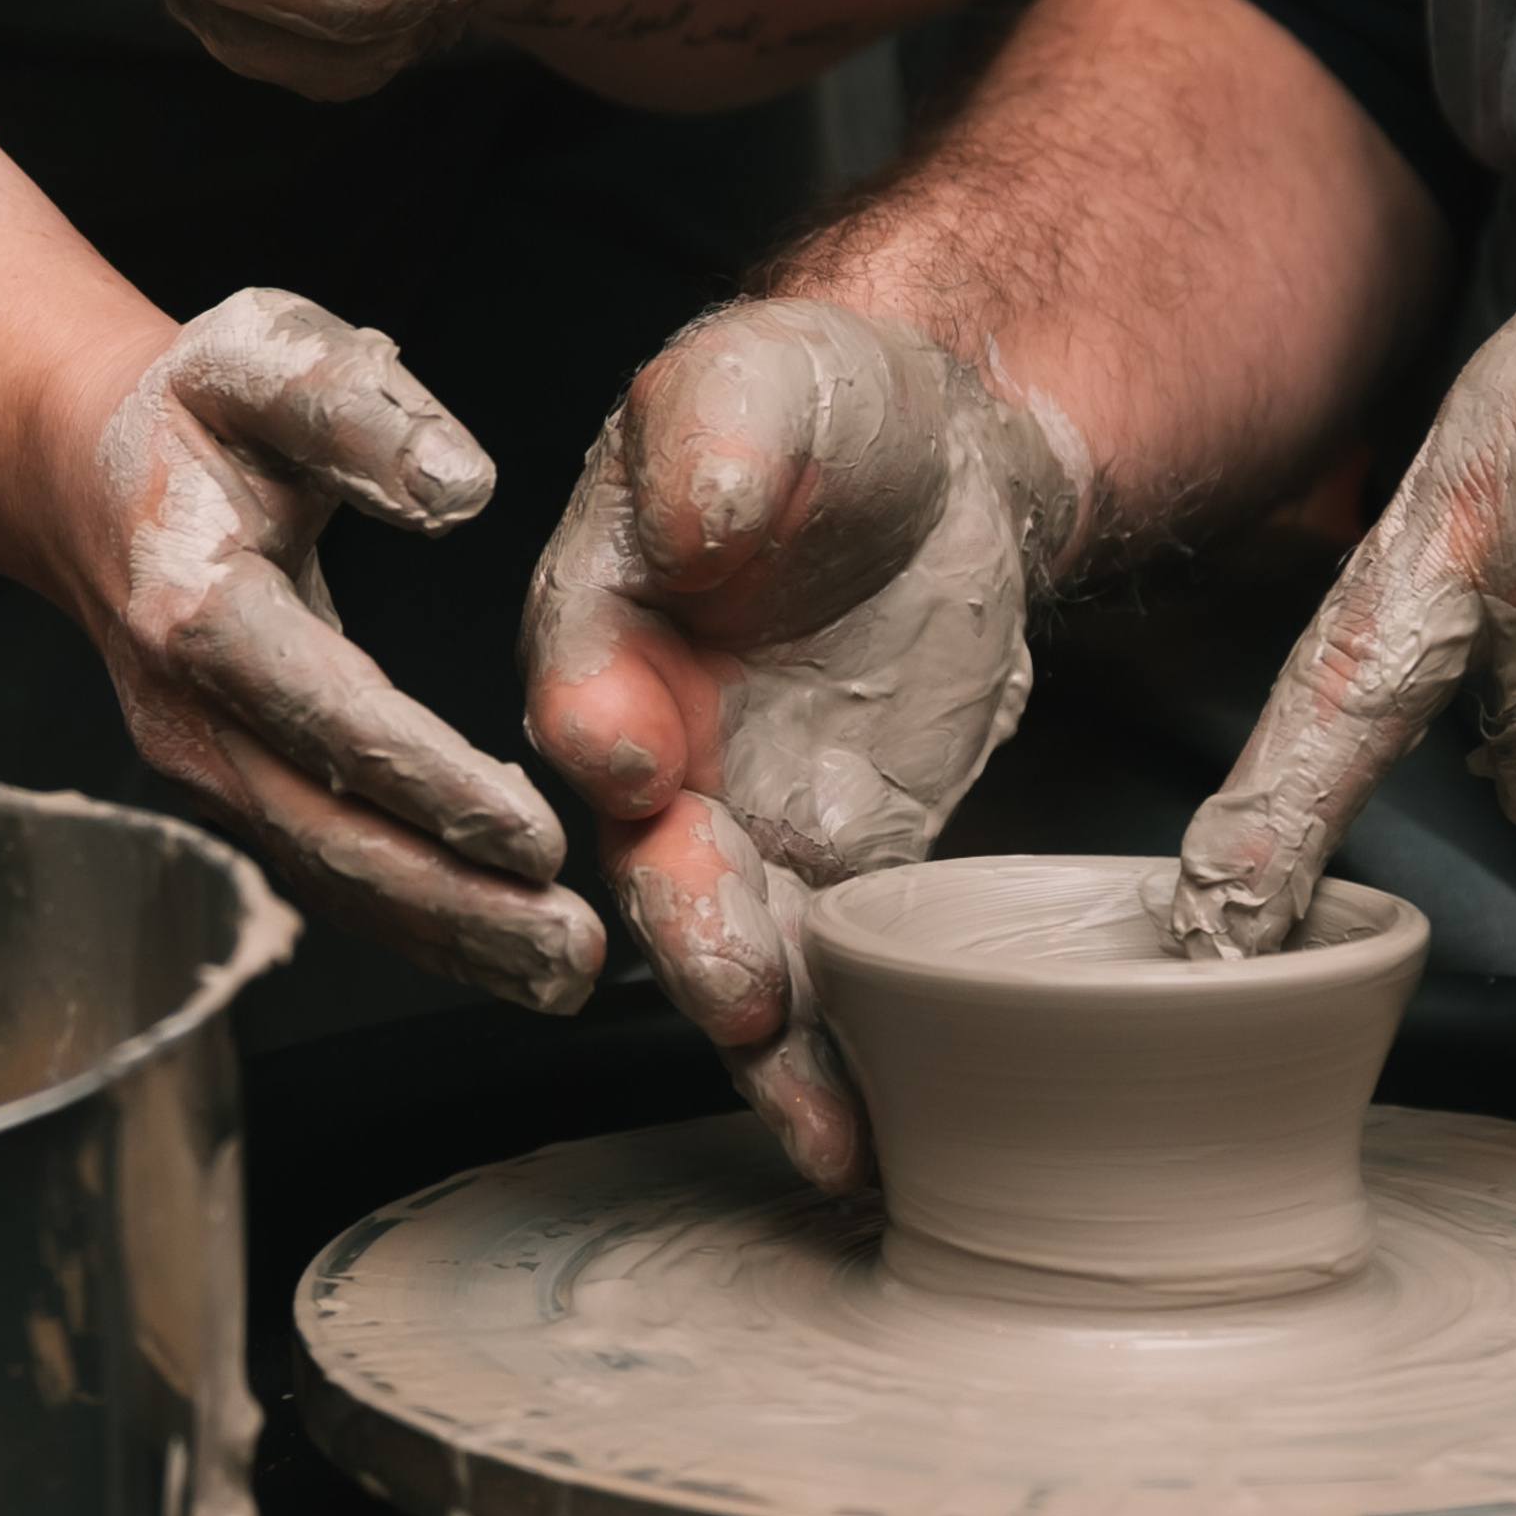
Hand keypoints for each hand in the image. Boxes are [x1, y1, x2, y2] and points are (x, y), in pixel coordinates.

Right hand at [75, 288, 601, 1010]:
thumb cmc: (201, 411)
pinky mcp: (240, 795)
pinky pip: (331, 876)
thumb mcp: (270, 355)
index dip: (428, 780)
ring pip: (331, 877)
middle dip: (455, 900)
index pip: (325, 712)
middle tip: (574, 944)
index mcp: (196, 605)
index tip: (532, 831)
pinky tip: (510, 956)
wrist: (95, 475)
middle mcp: (187, 711)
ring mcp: (206, 768)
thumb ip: (362, 408)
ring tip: (564, 971)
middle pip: (328, 832)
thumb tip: (463, 485)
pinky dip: (422, 927)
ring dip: (450, 937)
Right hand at [523, 302, 1077, 1186]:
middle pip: (646, 852)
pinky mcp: (826, 863)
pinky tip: (866, 1137)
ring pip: (729, 942)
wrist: (933, 467)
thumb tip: (695, 516)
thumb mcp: (766, 379)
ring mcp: (735, 816)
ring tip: (817, 1117)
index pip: (581, 676)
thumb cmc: (821, 407)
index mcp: (602, 617)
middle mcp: (648, 740)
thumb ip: (718, 432)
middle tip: (738, 984)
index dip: (600, 719)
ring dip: (766, 1032)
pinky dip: (841, 1055)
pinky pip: (826, 973)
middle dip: (690, 922)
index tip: (628, 757)